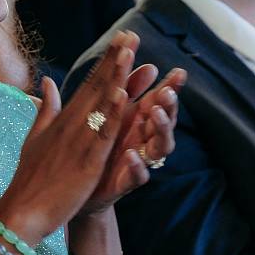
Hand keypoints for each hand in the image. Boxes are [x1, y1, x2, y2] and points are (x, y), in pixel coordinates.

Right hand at [0, 32, 134, 238]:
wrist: (20, 212)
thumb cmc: (30, 179)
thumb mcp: (35, 137)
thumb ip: (46, 109)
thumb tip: (48, 81)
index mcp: (64, 120)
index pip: (88, 84)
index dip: (105, 61)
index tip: (120, 39)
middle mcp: (72, 125)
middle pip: (97, 86)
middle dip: (114, 59)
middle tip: (130, 33)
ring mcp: (79, 142)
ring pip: (101, 104)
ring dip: (116, 76)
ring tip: (129, 51)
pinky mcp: (86, 162)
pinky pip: (101, 134)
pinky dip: (112, 114)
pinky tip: (123, 95)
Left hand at [80, 51, 185, 215]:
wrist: (76, 191)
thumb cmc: (92, 149)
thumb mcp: (102, 114)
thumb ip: (116, 89)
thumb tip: (124, 63)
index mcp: (136, 120)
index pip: (158, 99)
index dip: (170, 86)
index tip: (178, 71)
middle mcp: (142, 139)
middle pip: (165, 119)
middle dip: (170, 105)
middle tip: (168, 91)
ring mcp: (137, 160)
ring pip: (160, 146)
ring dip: (160, 129)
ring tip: (155, 113)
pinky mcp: (126, 182)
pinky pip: (138, 175)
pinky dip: (137, 166)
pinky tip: (132, 154)